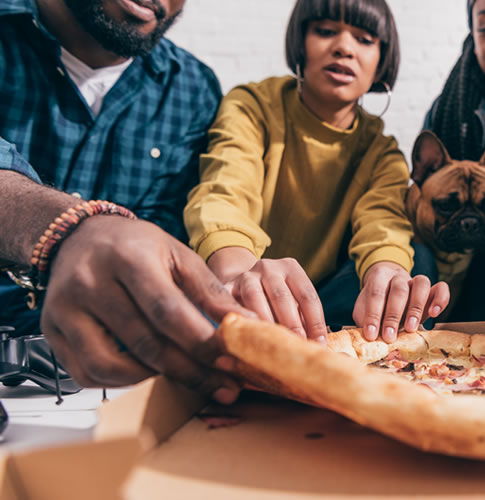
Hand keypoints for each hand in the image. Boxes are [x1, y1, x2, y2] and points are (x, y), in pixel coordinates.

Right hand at [42, 217, 254, 403]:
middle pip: (145, 344)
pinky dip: (122, 381)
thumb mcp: (179, 255)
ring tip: (184, 374)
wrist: (78, 236)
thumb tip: (247, 325)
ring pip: (112, 367)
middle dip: (190, 372)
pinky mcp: (51, 331)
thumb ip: (211, 292)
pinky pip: (87, 374)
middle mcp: (90, 284)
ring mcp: (65, 310)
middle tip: (222, 387)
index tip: (231, 363)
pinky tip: (146, 371)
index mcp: (129, 259)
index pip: (168, 311)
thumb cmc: (135, 246)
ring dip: (155, 379)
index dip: (201, 343)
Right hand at [219, 252, 326, 341]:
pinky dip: (239, 319)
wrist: (244, 283)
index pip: (307, 295)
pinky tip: (245, 337)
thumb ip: (303, 317)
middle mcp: (268, 267)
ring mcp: (246, 275)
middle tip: (296, 348)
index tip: (318, 344)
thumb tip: (317, 345)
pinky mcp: (226, 285)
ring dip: (265, 323)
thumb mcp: (293, 299)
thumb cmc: (276, 298)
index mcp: (291, 268)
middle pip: (282, 297)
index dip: (315, 321)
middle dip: (291, 325)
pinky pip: (231, 303)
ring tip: (272, 345)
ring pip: (255, 298)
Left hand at [353, 261, 448, 341]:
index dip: (373, 314)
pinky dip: (440, 300)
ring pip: (421, 284)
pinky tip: (434, 314)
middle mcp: (399, 276)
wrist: (387, 290)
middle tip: (389, 337)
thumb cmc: (375, 304)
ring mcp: (416, 281)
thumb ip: (364, 321)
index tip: (371, 335)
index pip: (376, 293)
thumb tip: (362, 342)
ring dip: (416, 308)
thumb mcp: (364, 310)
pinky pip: (441, 288)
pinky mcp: (431, 290)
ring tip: (411, 329)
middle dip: (393, 316)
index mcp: (379, 277)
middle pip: (399, 290)